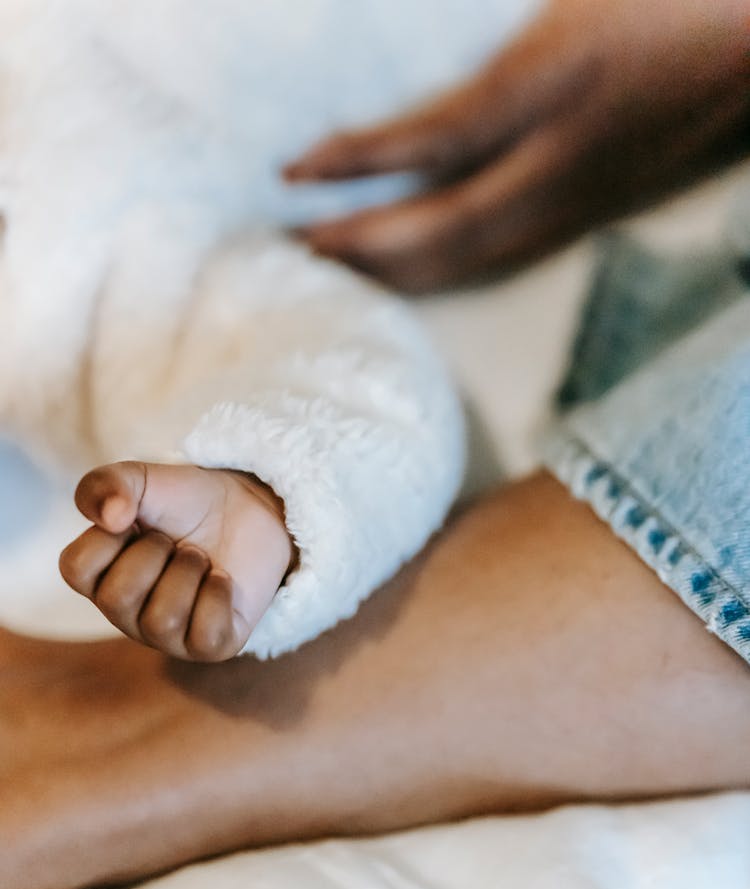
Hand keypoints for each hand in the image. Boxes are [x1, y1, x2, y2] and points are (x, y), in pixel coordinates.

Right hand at [59, 461, 293, 660]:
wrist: (250, 508)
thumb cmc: (187, 503)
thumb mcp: (142, 480)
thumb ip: (106, 485)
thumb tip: (110, 517)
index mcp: (99, 578)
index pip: (76, 568)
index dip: (110, 535)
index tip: (136, 522)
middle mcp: (126, 615)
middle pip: (117, 598)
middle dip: (155, 554)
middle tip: (177, 542)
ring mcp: (167, 636)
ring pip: (161, 619)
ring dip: (189, 572)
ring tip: (201, 558)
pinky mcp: (210, 645)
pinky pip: (205, 633)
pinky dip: (218, 594)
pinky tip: (221, 580)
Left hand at [285, 0, 749, 290]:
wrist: (748, 41)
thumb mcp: (565, 3)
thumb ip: (491, 46)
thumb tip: (417, 94)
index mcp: (551, 84)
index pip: (430, 140)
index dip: (356, 160)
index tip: (292, 172)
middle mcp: (560, 157)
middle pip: (442, 224)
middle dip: (363, 242)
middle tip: (295, 248)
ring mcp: (579, 195)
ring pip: (472, 256)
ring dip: (398, 268)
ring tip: (340, 267)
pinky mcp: (593, 211)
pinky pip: (506, 256)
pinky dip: (447, 270)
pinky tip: (415, 273)